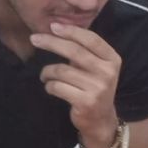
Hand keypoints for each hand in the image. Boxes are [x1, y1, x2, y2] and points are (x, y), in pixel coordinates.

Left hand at [31, 23, 121, 147]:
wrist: (101, 121)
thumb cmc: (93, 88)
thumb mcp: (97, 68)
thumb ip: (84, 51)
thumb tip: (57, 29)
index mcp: (112, 59)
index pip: (91, 39)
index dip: (71, 31)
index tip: (53, 26)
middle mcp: (107, 72)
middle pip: (74, 51)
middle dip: (51, 43)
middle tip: (34, 39)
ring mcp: (97, 88)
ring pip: (62, 71)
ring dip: (47, 71)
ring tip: (44, 75)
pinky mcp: (85, 102)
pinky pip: (58, 87)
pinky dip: (49, 86)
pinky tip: (50, 87)